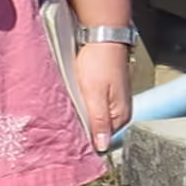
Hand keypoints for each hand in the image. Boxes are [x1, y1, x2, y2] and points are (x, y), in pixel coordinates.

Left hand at [71, 36, 136, 153]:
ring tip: (67, 114)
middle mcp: (121, 111)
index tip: (68, 139)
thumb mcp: (95, 95)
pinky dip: (84, 107)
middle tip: (64, 126)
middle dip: (83, 130)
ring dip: (82, 117)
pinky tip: (74, 103)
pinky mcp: (108, 93)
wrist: (103, 37)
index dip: (85, 140)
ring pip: (95, 118)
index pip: (102, 139)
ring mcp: (115, 101)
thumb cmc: (99, 63)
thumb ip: (98, 122)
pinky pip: (94, 108)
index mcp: (120, 115)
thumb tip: (102, 147)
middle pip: (99, 130)